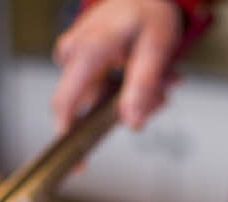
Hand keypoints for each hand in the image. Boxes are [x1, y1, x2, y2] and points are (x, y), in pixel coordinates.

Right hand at [52, 0, 182, 132]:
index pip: (65, 102)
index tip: (77, 162)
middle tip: (161, 97)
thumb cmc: (148, 12)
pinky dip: (128, 89)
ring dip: (134, 97)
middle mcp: (73, 54)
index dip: (68, 135)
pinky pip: (103, 90)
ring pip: (102, 100)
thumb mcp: (157, 48)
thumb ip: (143, 86)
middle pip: (92, 106)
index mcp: (87, 50)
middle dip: (128, 110)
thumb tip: (132, 123)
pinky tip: (148, 75)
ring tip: (162, 79)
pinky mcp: (82, 63)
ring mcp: (75, 58)